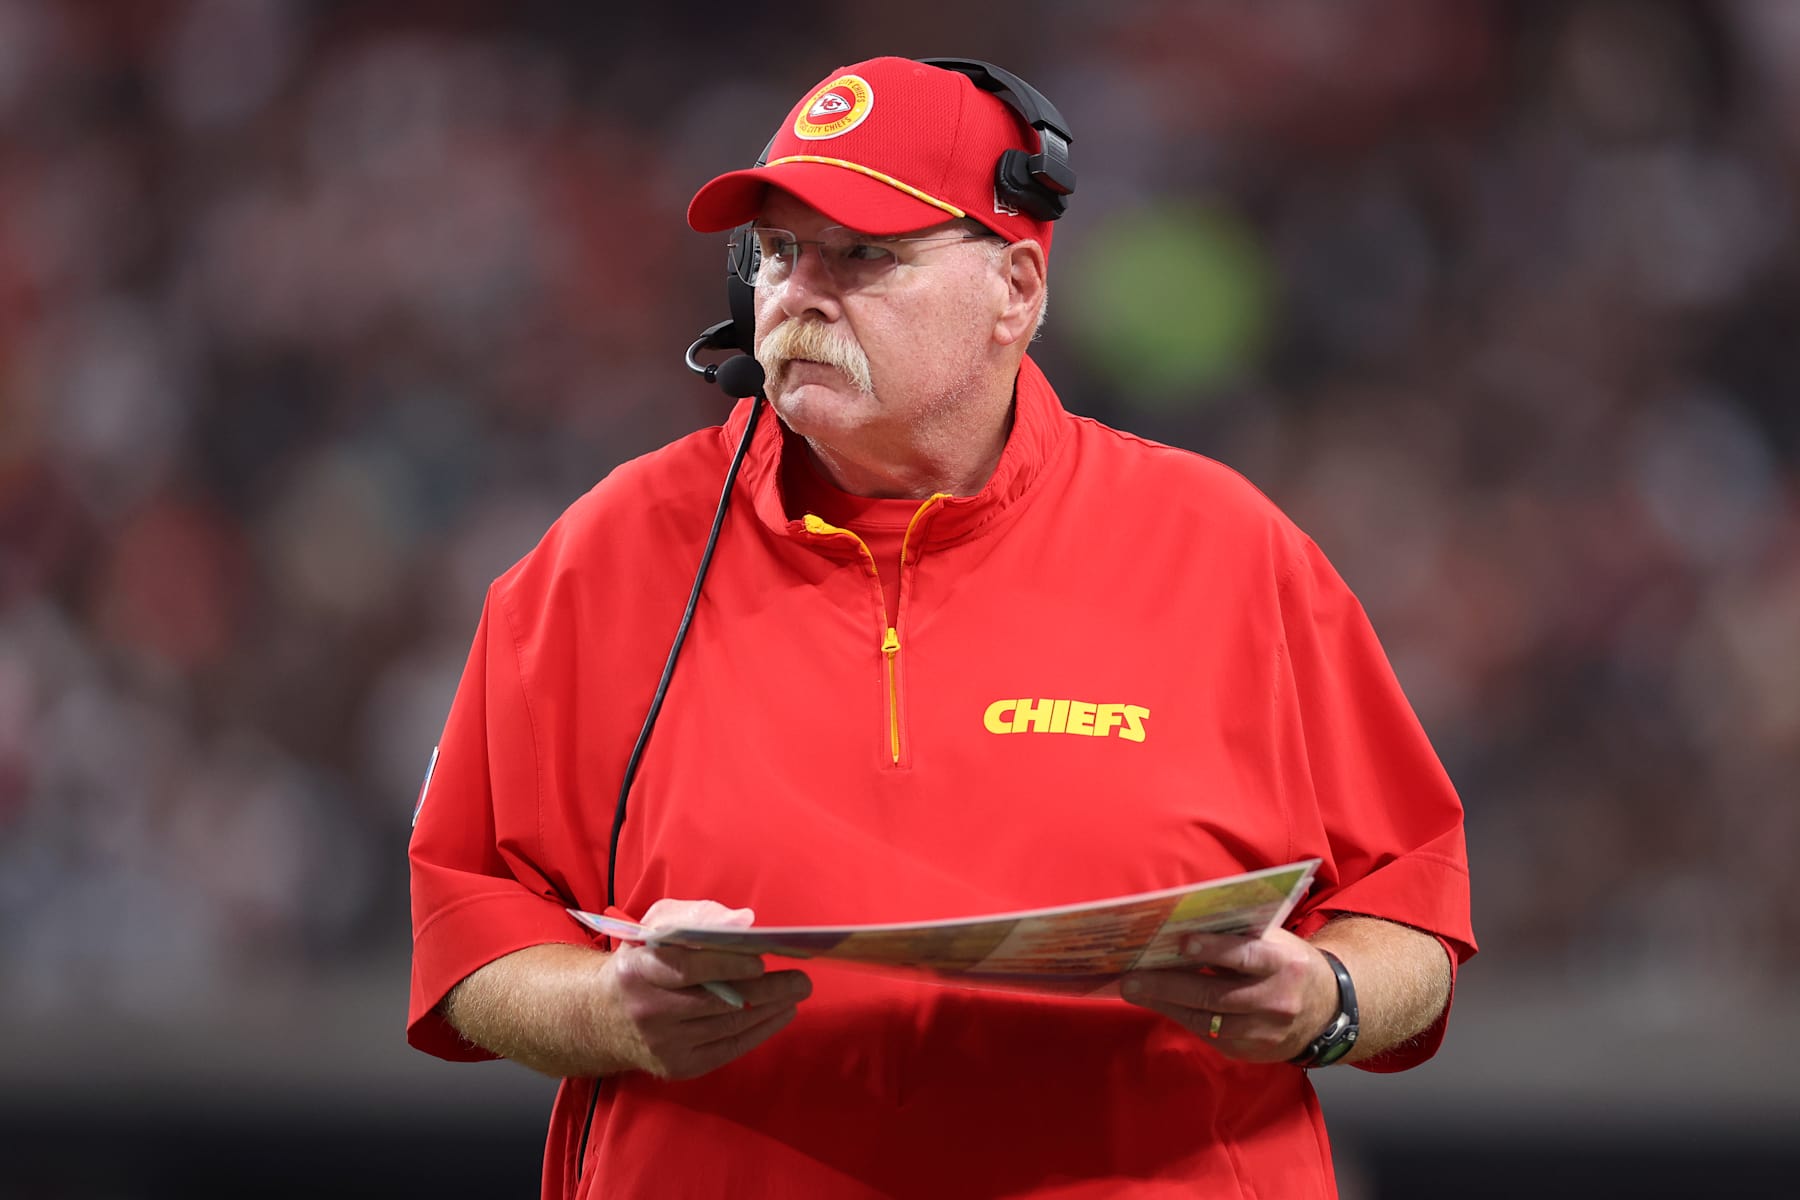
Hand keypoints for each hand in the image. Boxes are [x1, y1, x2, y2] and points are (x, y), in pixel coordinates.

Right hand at [598, 898, 811, 1079]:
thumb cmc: (639, 964)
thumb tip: (742, 923)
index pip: (687, 968)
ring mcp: (662, 1045)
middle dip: (765, 990)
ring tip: (795, 993)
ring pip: (727, 1026)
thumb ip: (694, 919)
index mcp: (638, 970)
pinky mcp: (677, 1067)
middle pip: (716, 1002)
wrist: (599, 1019)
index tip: (760, 960)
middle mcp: (648, 1011)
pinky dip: (759, 1032)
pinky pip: (728, 1049)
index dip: (726, 965)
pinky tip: (780, 1014)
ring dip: (769, 1010)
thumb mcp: (653, 930)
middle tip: (801, 980)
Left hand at [1119, 928, 1336, 1063]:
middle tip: (1132, 976)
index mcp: (1284, 962)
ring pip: (1207, 1020)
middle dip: (1168, 984)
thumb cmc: (1286, 962)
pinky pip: (1210, 1035)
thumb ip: (1239, 933)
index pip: (1246, 955)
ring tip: (1135, 990)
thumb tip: (1182, 921)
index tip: (1181, 942)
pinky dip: (1181, 1018)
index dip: (1214, 949)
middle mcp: (1277, 1000)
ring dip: (1165, 1004)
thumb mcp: (1274, 941)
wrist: (1326, 1008)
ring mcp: (1265, 1031)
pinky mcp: (1252, 1051)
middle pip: (1216, 994)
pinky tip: (1159, 1005)